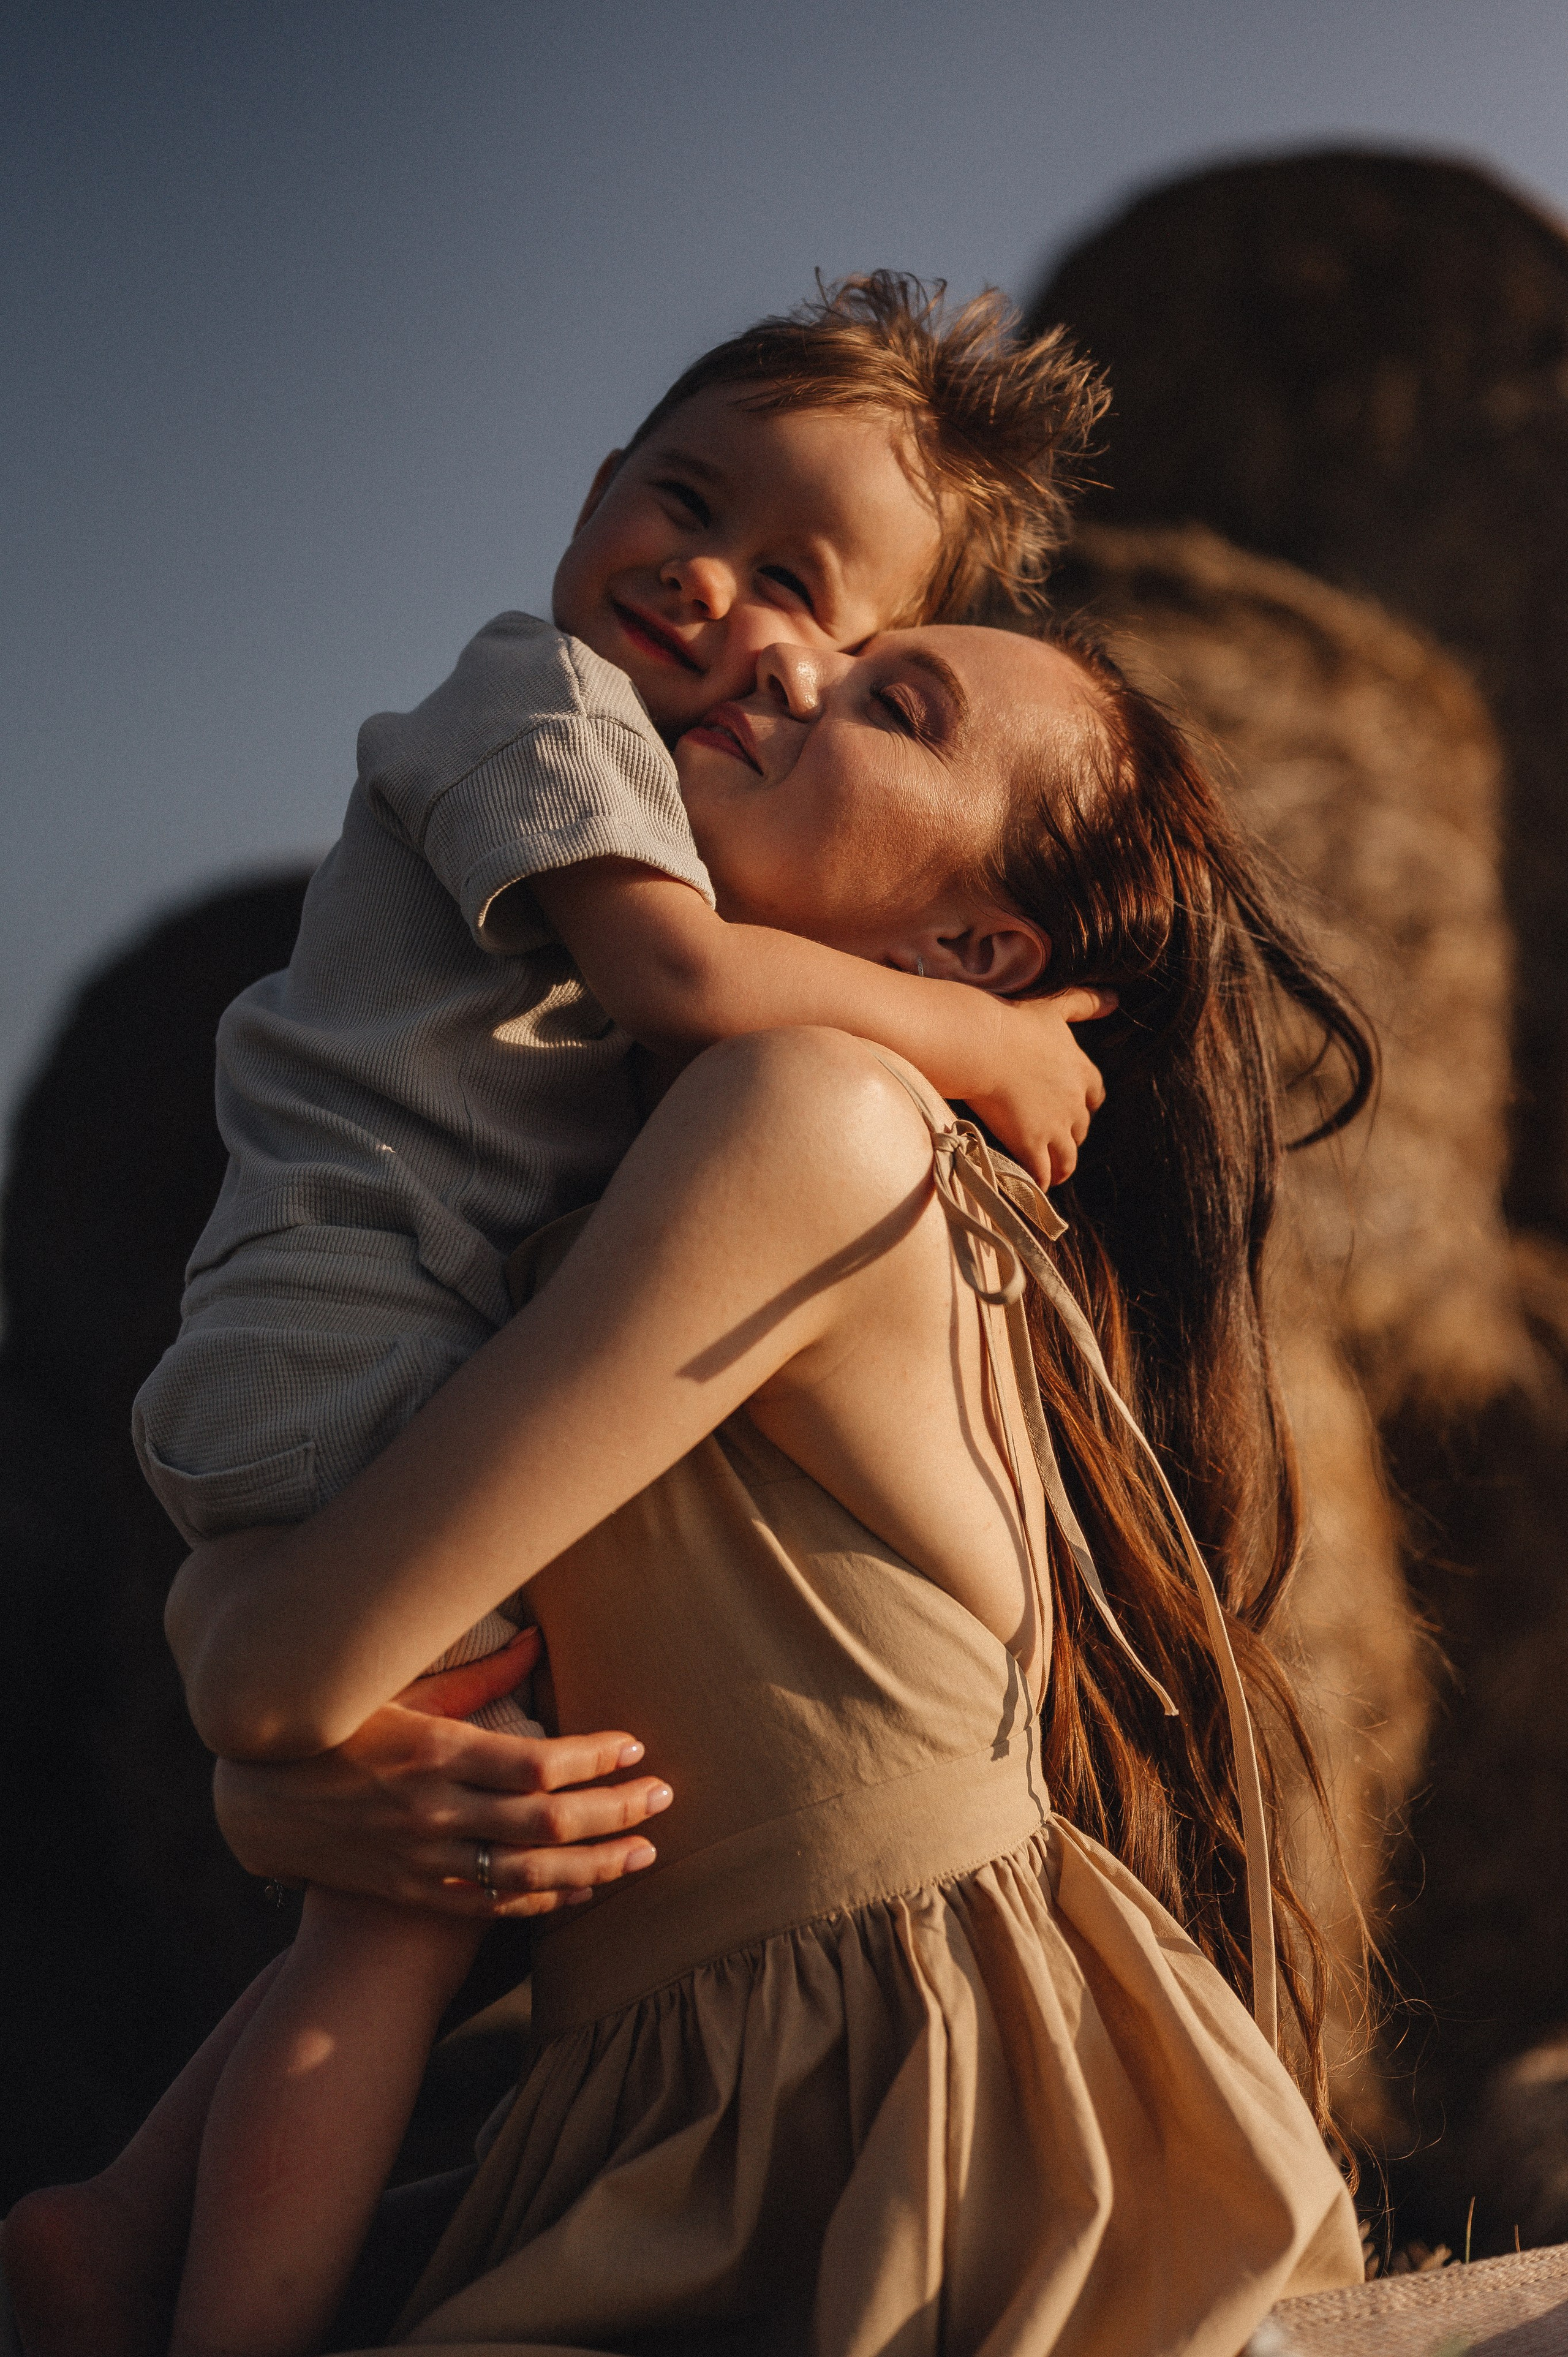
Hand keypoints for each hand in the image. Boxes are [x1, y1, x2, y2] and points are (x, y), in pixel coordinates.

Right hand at [212, 1631, 672, 1917]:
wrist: (255, 1804)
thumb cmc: (334, 1729)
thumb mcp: (397, 1689)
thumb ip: (474, 1674)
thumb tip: (539, 1640)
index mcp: (433, 1751)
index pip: (535, 1763)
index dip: (593, 1758)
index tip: (635, 1746)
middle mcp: (433, 1810)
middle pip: (545, 1823)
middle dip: (614, 1811)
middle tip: (663, 1797)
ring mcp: (423, 1860)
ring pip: (527, 1875)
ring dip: (595, 1865)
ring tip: (645, 1853)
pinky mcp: (412, 1893)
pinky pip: (491, 1907)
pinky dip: (543, 1901)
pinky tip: (584, 1889)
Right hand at [965, 985, 1114, 1186]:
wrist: (984, 1045)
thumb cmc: (1015, 1021)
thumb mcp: (1055, 1006)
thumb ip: (1086, 1003)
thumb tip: (1115, 999)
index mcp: (1080, 1070)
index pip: (1095, 1095)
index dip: (1086, 1103)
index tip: (1080, 1109)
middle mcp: (1073, 1102)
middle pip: (1081, 1128)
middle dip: (1071, 1135)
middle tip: (1057, 1141)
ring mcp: (1054, 1126)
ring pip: (1067, 1156)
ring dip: (1062, 1166)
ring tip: (1052, 1174)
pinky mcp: (1031, 1144)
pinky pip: (1041, 1172)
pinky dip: (1040, 1181)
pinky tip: (1033, 1186)